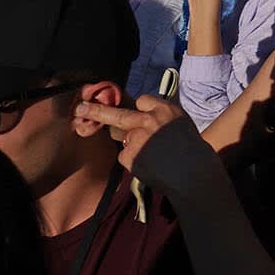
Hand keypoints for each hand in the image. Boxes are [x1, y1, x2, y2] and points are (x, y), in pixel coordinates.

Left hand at [74, 96, 230, 200]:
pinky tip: (150, 165)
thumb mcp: (180, 124)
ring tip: (154, 156)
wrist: (193, 173)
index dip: (139, 109)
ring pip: (124, 138)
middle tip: (80, 107)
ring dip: (132, 146)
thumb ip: (160, 118)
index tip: (138, 112)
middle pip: (118, 114)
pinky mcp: (130, 155)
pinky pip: (126, 156)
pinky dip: (134, 161)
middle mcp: (149, 119)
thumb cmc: (191, 151)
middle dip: (96, 110)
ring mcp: (138, 137)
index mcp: (165, 109)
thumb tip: (139, 120)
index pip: (142, 101)